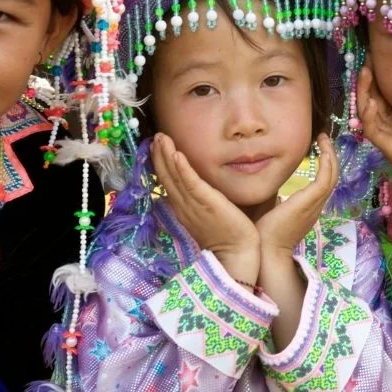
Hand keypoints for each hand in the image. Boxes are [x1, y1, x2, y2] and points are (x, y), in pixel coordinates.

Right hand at [151, 133, 260, 282]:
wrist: (237, 255)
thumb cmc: (229, 235)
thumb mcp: (211, 214)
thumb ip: (205, 200)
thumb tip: (208, 186)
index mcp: (184, 208)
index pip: (169, 183)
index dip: (161, 164)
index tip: (156, 147)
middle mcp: (184, 206)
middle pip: (167, 177)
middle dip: (159, 156)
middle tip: (155, 136)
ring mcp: (192, 205)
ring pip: (174, 177)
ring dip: (165, 156)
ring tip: (160, 138)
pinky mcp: (206, 203)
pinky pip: (190, 183)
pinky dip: (182, 169)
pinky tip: (176, 154)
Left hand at [256, 134, 338, 256]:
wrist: (265, 251)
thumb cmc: (263, 234)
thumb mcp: (270, 210)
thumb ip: (273, 198)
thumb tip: (267, 187)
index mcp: (308, 208)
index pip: (321, 183)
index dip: (323, 165)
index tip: (316, 150)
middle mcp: (316, 205)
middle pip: (332, 176)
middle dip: (330, 156)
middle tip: (324, 139)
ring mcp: (315, 203)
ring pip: (332, 175)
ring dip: (330, 155)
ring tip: (324, 138)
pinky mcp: (311, 200)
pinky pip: (326, 178)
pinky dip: (327, 162)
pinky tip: (323, 149)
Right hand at [357, 64, 391, 200]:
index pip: (382, 94)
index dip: (378, 76)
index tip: (378, 55)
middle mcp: (388, 127)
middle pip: (370, 98)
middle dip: (367, 78)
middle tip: (367, 57)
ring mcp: (385, 138)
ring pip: (366, 110)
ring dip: (363, 91)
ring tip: (363, 72)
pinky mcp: (387, 148)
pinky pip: (372, 129)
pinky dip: (368, 115)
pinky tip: (369, 102)